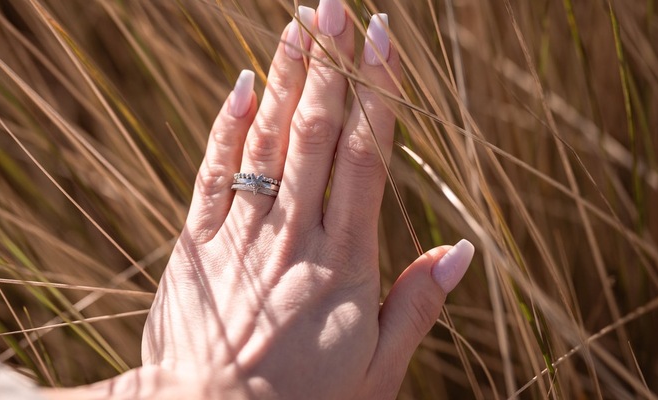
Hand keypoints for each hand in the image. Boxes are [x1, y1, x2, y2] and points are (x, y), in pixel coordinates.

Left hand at [140, 1, 473, 398]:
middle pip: (314, 134)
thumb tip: (461, 250)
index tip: (384, 39)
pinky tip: (240, 85)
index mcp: (345, 263)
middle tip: (336, 7)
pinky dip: (227, 127)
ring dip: (283, 79)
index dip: (376, 94)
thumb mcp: (377, 371)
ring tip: (298, 25)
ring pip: (267, 142)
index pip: (366, 158)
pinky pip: (214, 173)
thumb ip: (417, 306)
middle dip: (328, 66)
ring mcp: (241, 235)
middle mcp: (294, 236)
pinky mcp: (197, 244)